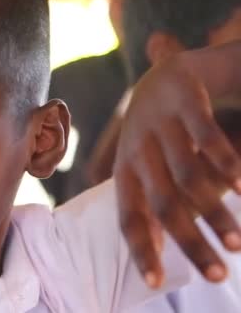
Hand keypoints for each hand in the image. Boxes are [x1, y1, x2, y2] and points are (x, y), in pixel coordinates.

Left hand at [114, 43, 240, 287]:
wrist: (171, 71)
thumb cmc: (160, 131)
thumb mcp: (148, 165)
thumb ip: (153, 200)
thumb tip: (154, 248)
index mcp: (126, 168)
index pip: (128, 216)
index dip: (140, 250)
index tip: (155, 283)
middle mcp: (137, 148)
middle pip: (161, 205)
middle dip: (189, 243)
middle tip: (217, 276)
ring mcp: (159, 122)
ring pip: (187, 177)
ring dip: (214, 214)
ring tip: (236, 243)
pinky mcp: (184, 98)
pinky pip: (206, 135)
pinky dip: (225, 162)